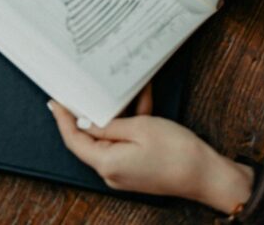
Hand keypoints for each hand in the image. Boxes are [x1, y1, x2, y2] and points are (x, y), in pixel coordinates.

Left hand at [48, 96, 251, 212]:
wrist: (207, 175)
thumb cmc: (177, 152)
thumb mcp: (140, 127)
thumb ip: (108, 124)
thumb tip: (84, 121)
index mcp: (106, 163)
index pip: (74, 140)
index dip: (63, 119)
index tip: (56, 101)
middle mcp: (111, 172)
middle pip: (92, 138)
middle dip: (95, 111)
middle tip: (88, 88)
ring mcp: (125, 172)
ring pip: (112, 137)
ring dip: (119, 114)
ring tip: (126, 90)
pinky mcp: (138, 168)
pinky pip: (127, 143)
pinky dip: (132, 125)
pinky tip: (142, 102)